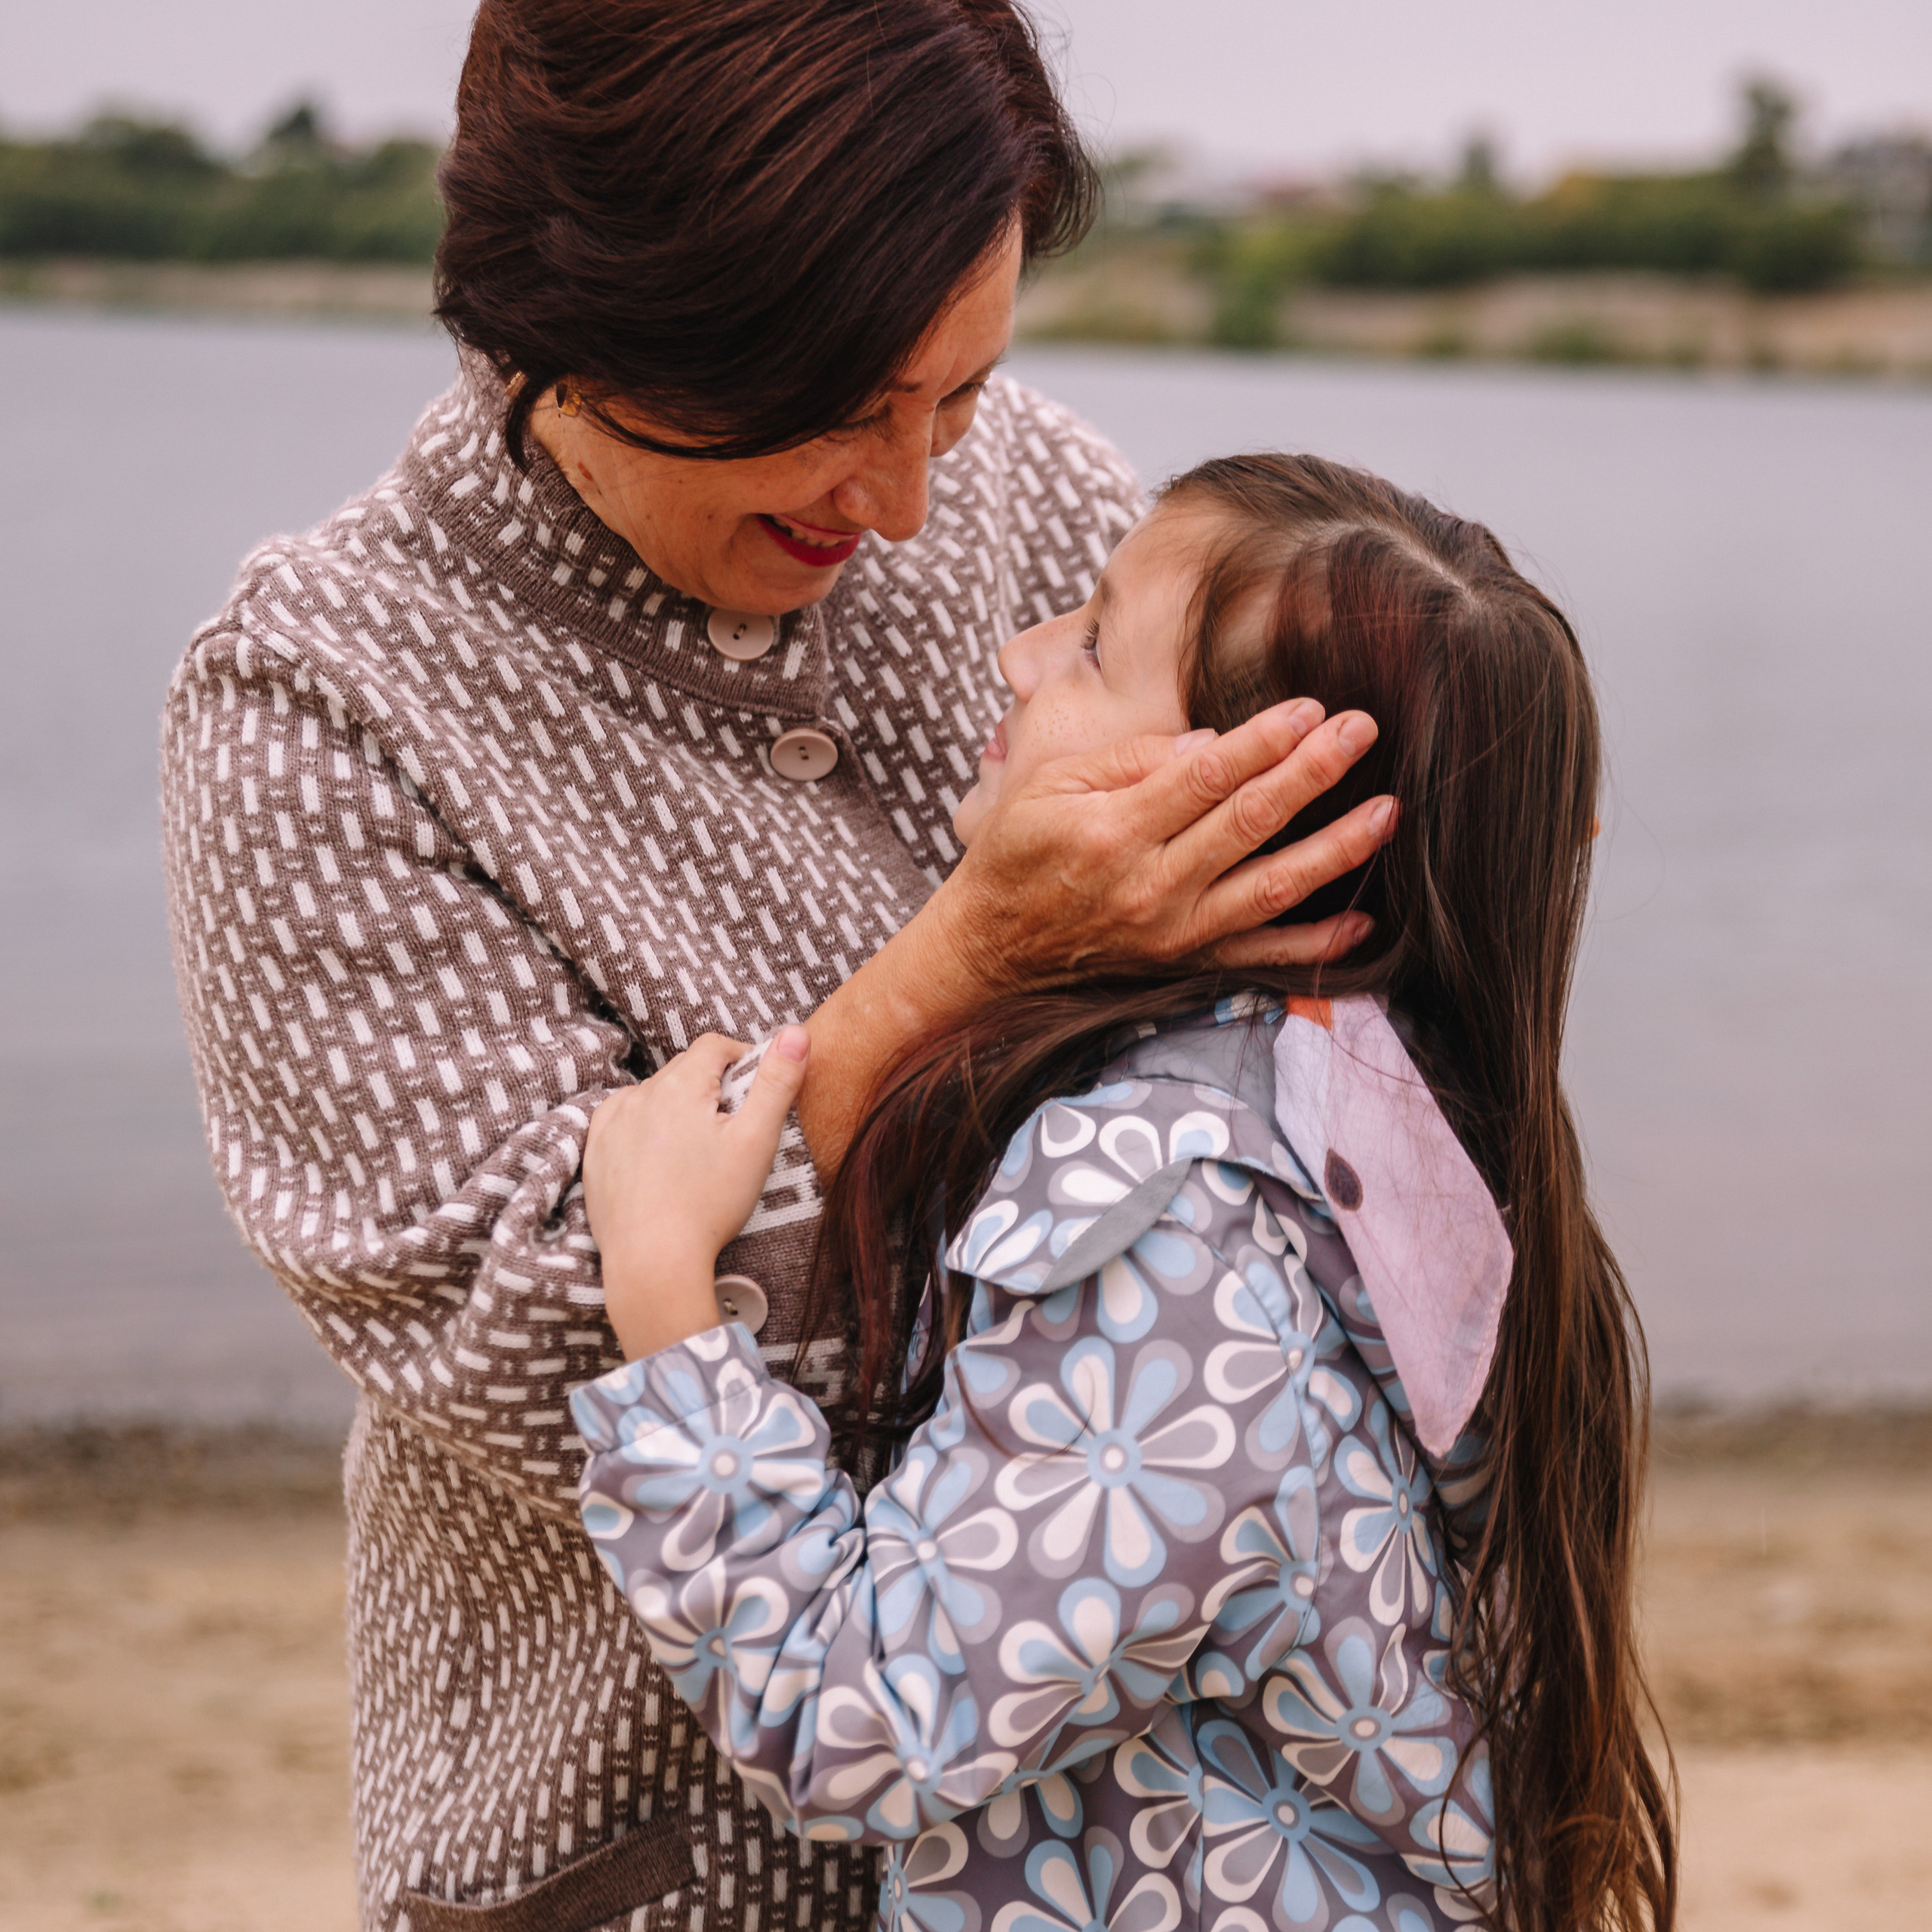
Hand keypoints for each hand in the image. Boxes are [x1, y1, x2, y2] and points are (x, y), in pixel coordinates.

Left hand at [584, 1028, 809, 1359]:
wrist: (652, 1262)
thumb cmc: (709, 1203)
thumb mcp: (756, 1141)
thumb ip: (776, 1082)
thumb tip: (796, 1032)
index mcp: (680, 1085)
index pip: (715, 1046)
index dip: (742, 1058)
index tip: (757, 1088)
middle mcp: (639, 1094)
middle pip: (684, 1071)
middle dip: (711, 1087)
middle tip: (733, 1129)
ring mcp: (611, 1123)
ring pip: (653, 1096)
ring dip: (676, 1108)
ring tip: (697, 1150)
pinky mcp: (595, 1151)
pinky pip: (623, 1122)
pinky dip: (644, 1129)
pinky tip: (661, 1160)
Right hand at [940, 698, 1391, 990]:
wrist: (988, 949)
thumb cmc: (1016, 853)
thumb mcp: (1047, 786)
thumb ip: (1128, 760)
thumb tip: (1210, 742)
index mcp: (1113, 831)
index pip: (1205, 777)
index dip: (1263, 740)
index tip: (1311, 709)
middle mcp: (1150, 885)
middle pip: (1249, 822)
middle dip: (1313, 773)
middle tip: (1363, 732)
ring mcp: (1173, 931)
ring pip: (1271, 887)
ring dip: (1336, 850)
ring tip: (1387, 812)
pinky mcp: (1184, 964)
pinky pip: (1262, 956)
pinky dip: (1316, 943)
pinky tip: (1364, 921)